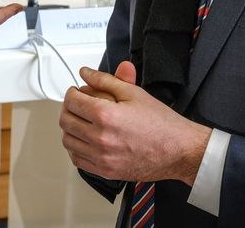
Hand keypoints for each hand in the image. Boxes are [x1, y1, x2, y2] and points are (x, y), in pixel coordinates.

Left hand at [59, 61, 211, 184]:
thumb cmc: (161, 124)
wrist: (179, 150)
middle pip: (65, 121)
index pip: (72, 101)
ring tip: (80, 120)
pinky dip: (75, 148)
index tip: (76, 91)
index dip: (71, 92)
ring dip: (69, 128)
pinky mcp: (105, 171)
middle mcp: (100, 138)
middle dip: (68, 108)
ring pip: (68, 141)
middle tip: (76, 104)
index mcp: (106, 115)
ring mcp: (102, 157)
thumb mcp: (134, 93)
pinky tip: (84, 140)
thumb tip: (86, 73)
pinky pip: (77, 159)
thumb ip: (106, 79)